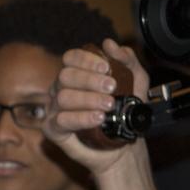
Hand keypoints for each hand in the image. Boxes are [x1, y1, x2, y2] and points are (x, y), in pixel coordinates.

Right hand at [47, 39, 150, 175]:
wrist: (123, 145)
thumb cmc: (124, 113)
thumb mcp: (136, 82)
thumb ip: (127, 61)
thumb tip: (110, 44)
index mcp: (78, 76)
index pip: (70, 58)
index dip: (86, 60)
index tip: (106, 68)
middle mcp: (62, 90)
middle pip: (65, 75)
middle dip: (90, 80)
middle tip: (112, 88)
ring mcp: (55, 110)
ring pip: (63, 97)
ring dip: (89, 100)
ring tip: (109, 106)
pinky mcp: (53, 130)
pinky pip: (60, 120)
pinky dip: (80, 118)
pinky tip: (98, 118)